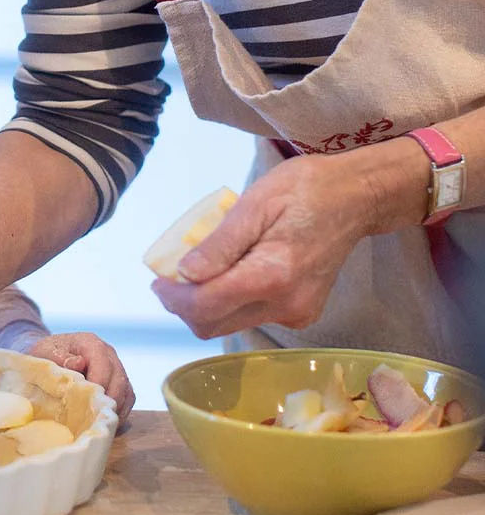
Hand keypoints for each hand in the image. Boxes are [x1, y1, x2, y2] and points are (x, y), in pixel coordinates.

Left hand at [14, 332, 135, 421]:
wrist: (48, 356)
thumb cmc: (45, 354)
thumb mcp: (44, 352)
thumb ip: (59, 356)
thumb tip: (79, 363)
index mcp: (90, 343)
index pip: (103, 364)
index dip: (99, 384)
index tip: (88, 402)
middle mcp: (108, 353)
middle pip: (119, 379)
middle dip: (109, 401)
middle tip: (94, 418)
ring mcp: (116, 367)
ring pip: (126, 390)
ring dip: (116, 409)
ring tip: (99, 422)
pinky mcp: (119, 382)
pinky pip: (128, 398)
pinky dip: (120, 411)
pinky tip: (104, 421)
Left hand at [151, 150, 401, 339]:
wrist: (357, 197)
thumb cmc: (305, 189)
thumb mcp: (255, 203)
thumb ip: (219, 243)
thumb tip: (183, 274)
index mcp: (273, 275)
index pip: (205, 306)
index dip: (172, 297)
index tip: (157, 279)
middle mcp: (286, 304)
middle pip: (213, 324)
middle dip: (183, 304)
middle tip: (170, 276)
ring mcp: (297, 314)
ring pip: (229, 324)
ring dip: (205, 303)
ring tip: (200, 269)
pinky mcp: (302, 314)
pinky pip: (251, 317)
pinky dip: (230, 301)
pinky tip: (232, 272)